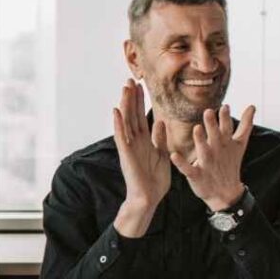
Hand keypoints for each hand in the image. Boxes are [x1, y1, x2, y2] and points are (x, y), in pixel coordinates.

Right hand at [112, 79, 169, 236]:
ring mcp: (130, 147)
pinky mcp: (126, 155)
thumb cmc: (155, 180)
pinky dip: (118, 124)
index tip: (140, 86)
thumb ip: (160, 139)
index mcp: (144, 141)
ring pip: (126, 122)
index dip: (140, 101)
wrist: (149, 198)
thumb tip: (160, 122)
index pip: (140, 116)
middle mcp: (135, 141)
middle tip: (130, 80)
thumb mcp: (163, 155)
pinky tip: (116, 112)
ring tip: (124, 89)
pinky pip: (122, 137)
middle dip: (131, 98)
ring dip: (125, 105)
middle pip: (132, 115)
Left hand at [171, 104, 253, 210]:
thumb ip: (246, 125)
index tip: (224, 107)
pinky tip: (174, 155)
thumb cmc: (230, 164)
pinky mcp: (196, 174)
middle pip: (215, 136)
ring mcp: (207, 162)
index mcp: (225, 143)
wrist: (226, 193)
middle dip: (212, 125)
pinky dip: (181, 163)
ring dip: (200, 140)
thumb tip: (252, 106)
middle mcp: (216, 151)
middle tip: (208, 112)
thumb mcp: (239, 144)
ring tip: (196, 128)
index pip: (226, 128)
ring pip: (203, 149)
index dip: (225, 118)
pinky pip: (187, 168)